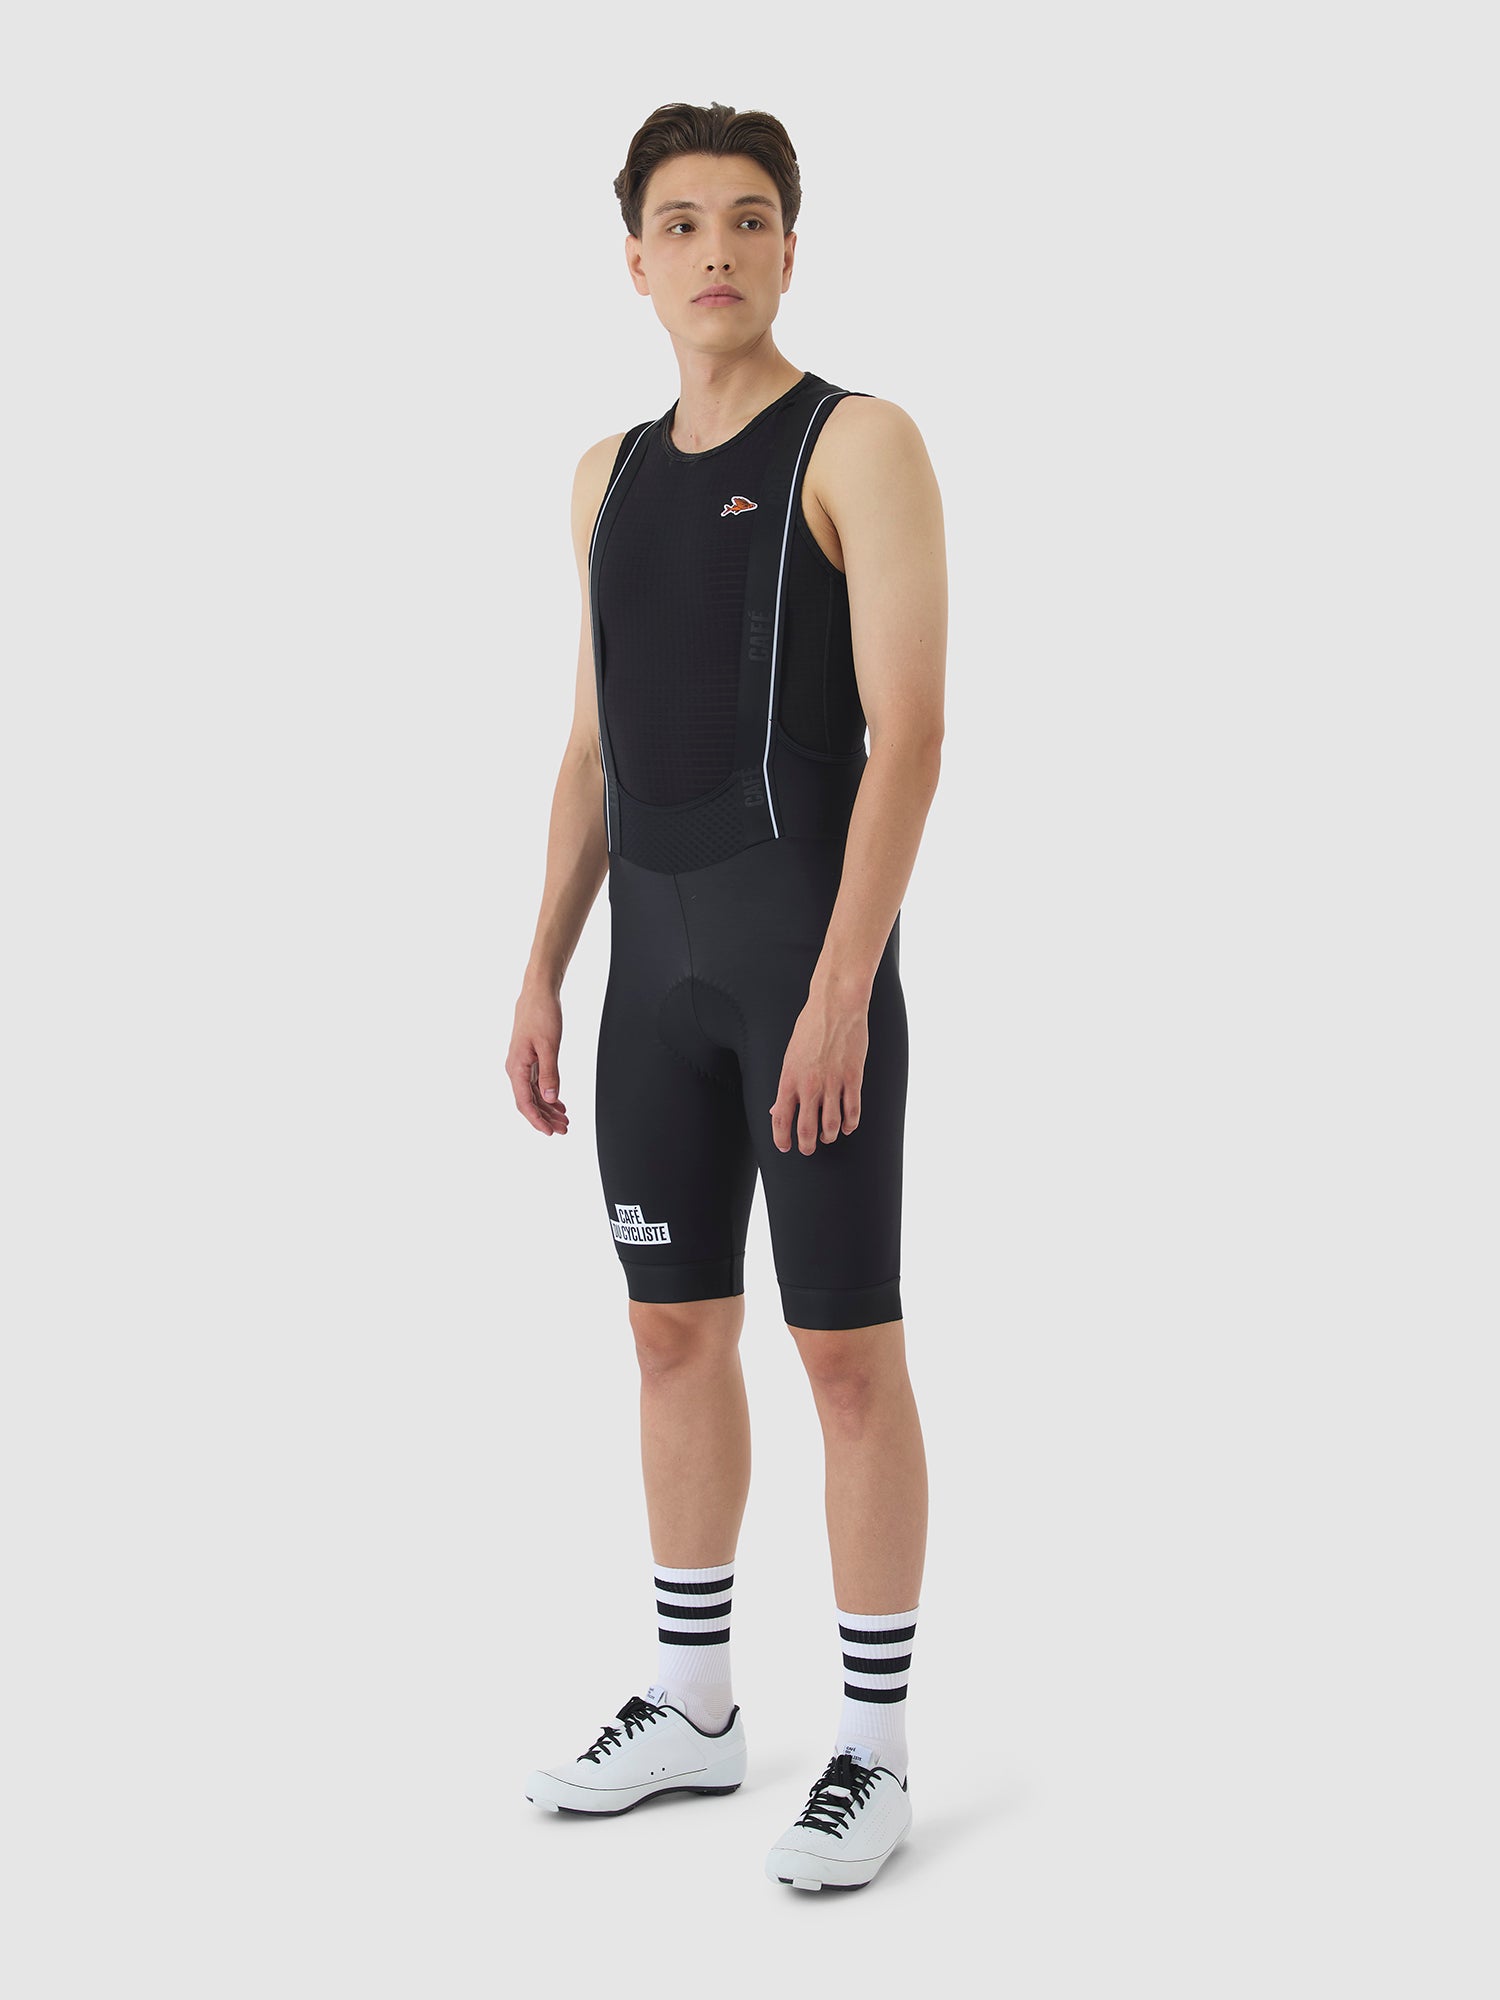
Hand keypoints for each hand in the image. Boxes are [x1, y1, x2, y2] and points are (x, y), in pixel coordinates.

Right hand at [508, 984, 568, 1135]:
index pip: (525, 1102)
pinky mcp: (528, 1059)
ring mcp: (521, 1064)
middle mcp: (516, 1068)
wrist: (537, 993)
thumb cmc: (542, 1015)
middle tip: (564, 1129)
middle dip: (546, 1118)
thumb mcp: (549, 1045)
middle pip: (529, 1102)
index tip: (550, 1133)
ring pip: (533, 1094)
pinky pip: (535, 1083)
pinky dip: (547, 1095)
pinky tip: (558, 1102)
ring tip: (564, 1119)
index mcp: (517, 1067)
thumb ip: (550, 1074)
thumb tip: (549, 1099)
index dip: (537, 1120)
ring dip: (548, 1108)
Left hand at [768, 990, 867, 1153]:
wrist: (835, 1006)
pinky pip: (853, 1110)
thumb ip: (786, 1085)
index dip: (781, 1138)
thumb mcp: (790, 1056)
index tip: (784, 1146)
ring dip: (829, 1136)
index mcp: (789, 1078)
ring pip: (832, 1124)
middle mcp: (810, 1084)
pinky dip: (851, 1124)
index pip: (780, 1118)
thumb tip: (776, 1108)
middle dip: (807, 1145)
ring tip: (828, 1137)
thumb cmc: (810, 1027)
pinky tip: (848, 1127)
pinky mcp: (853, 1078)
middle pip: (806, 1128)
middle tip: (808, 1149)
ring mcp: (833, 1082)